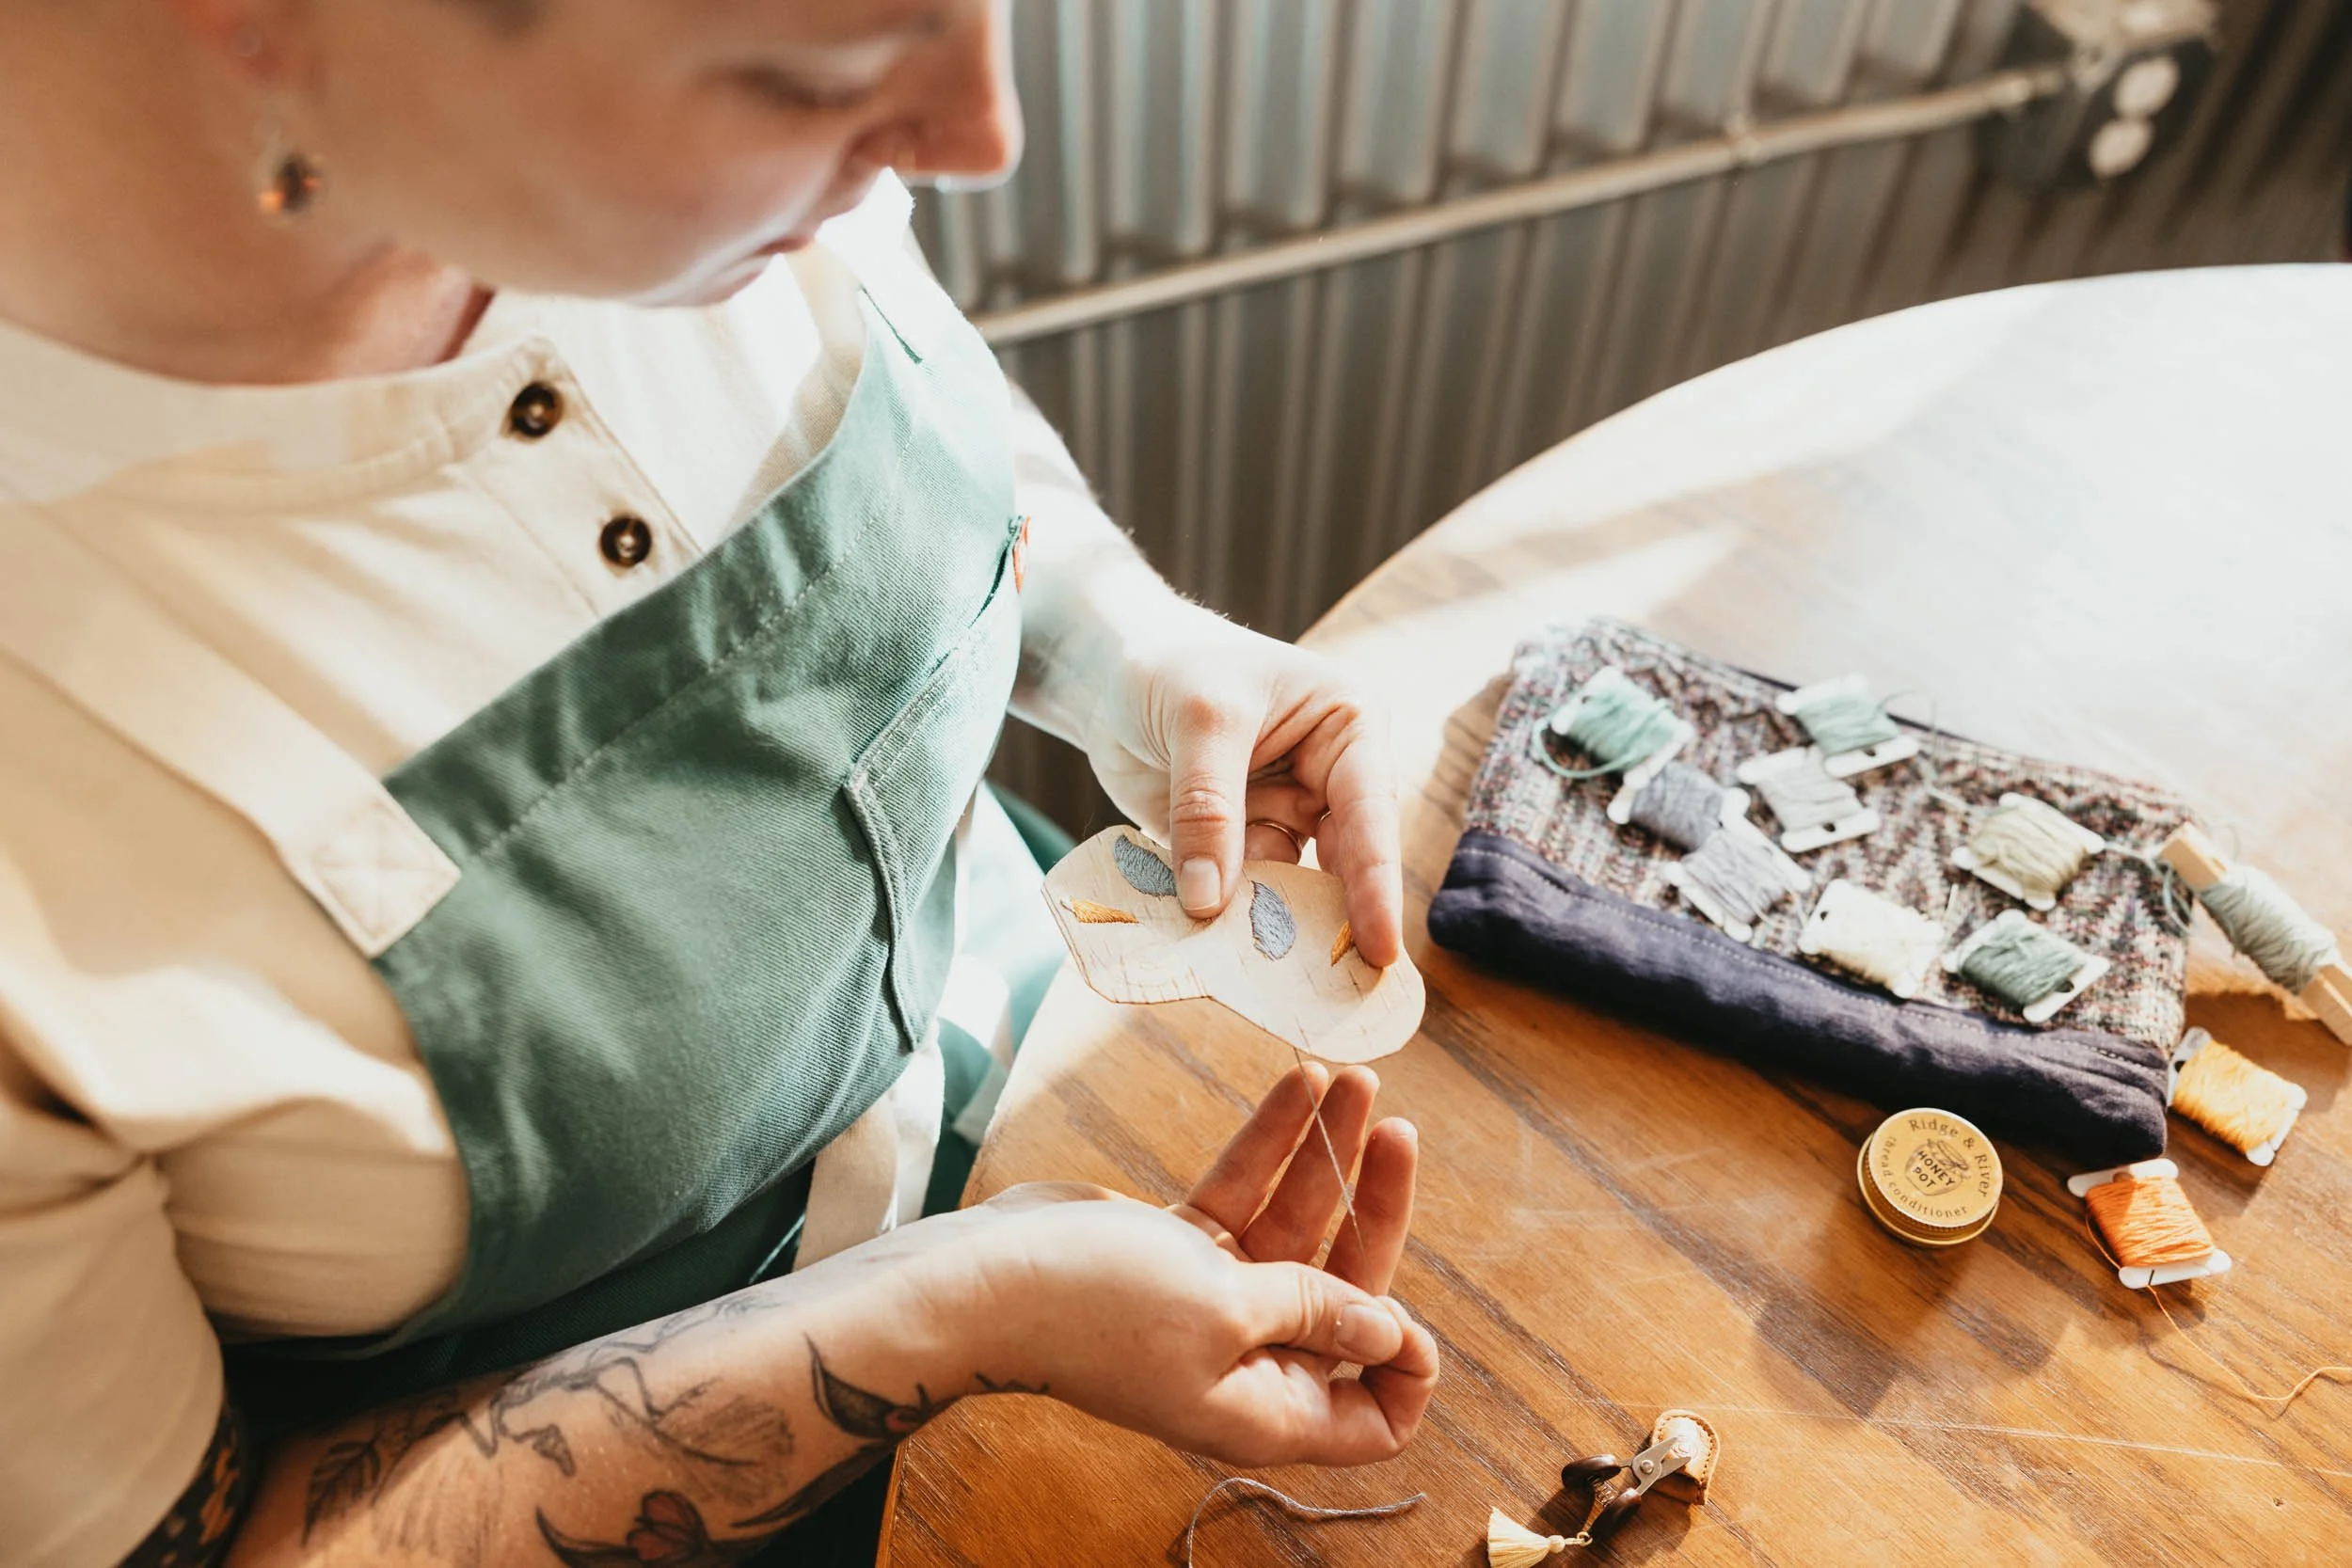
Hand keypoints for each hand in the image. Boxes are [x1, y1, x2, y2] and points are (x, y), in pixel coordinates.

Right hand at [949, 1064, 1433, 1466]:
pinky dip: (1270, 1144)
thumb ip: (1313, 1309)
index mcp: (1268, 1404)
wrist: (980, 1279)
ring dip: (1326, 1153)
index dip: (1407, 1370)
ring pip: (1294, 1227)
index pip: (1374, 1415)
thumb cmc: (1095, 1307)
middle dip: (1374, 1208)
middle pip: (1345, 1291)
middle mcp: (1248, 1359)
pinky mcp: (1177, 1250)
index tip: (1413, 1308)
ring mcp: (1211, 1301)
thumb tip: (1392, 1331)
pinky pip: (1244, 1195)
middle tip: (1397, 1132)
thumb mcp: (1225, 1306)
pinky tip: (1299, 1083)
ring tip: (1355, 1078)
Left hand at [1081, 602, 1404, 965]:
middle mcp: (1329, 776)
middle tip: (1342, 992)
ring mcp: (1285, 812)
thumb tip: (1211, 904)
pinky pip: (1242, 892)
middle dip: (1334, 921)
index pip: (1369, 812)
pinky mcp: (1239, 841)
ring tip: (1272, 986)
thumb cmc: (1171, 664)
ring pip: (1290, 886)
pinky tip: (1216, 958)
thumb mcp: (1198, 720)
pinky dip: (1227, 922)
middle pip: (1343, 861)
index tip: (1380, 948)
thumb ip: (1208, 809)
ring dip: (1275, 929)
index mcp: (1348, 726)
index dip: (1375, 884)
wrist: (1106, 667)